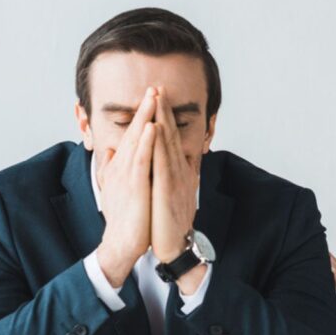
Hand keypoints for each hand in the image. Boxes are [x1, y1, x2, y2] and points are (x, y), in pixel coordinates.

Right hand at [95, 87, 157, 286]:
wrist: (123, 243)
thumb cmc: (126, 218)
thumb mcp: (121, 189)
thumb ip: (118, 170)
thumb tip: (112, 154)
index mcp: (121, 167)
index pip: (132, 136)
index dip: (142, 116)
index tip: (152, 98)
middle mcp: (120, 167)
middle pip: (133, 132)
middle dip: (144, 109)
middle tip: (153, 88)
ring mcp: (125, 176)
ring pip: (136, 140)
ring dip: (144, 117)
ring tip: (153, 97)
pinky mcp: (133, 186)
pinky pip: (140, 160)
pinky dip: (145, 142)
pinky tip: (151, 127)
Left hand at [151, 87, 199, 264]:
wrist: (176, 247)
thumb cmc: (170, 224)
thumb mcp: (171, 196)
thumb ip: (168, 177)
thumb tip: (165, 164)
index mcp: (179, 172)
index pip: (172, 140)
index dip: (167, 118)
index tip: (160, 98)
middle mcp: (181, 172)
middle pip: (172, 135)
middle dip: (165, 110)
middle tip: (159, 86)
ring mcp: (176, 179)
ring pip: (169, 143)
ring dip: (163, 119)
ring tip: (157, 98)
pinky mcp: (167, 190)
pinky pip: (162, 162)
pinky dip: (159, 143)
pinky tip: (154, 128)